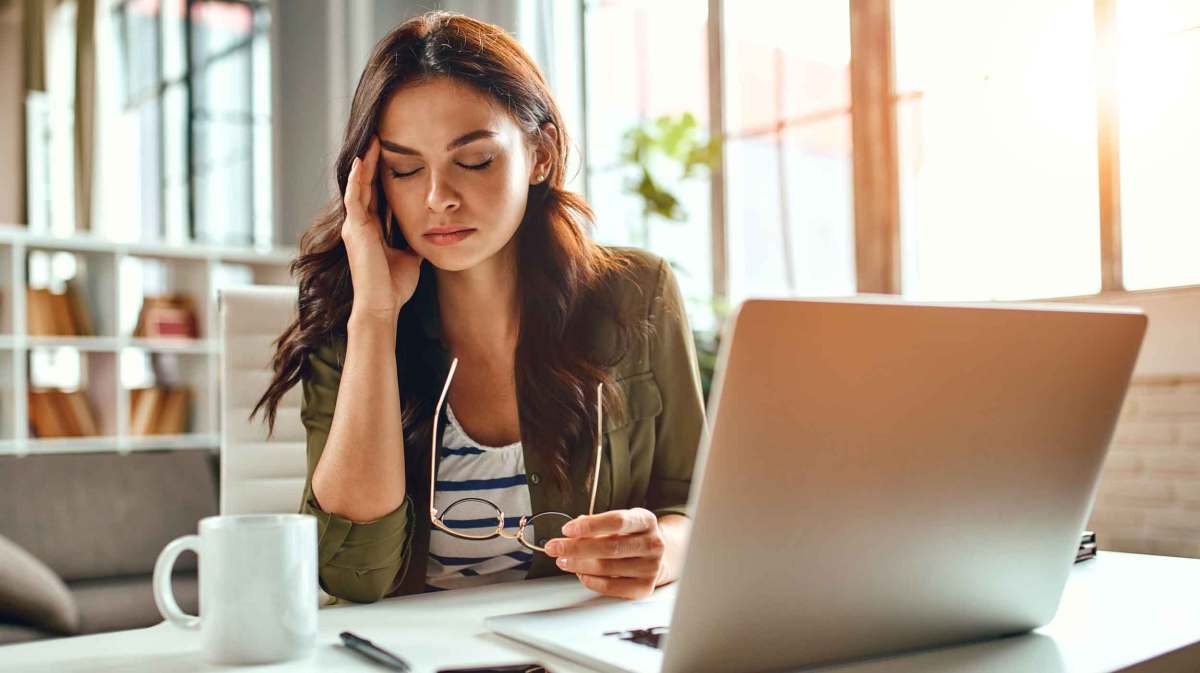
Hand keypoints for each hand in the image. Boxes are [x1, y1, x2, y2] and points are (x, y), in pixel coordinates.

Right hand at [342, 135, 422, 321]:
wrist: (382, 306)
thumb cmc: (394, 287)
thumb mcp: (409, 257)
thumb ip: (413, 241)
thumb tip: (429, 232)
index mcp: (372, 230)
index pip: (376, 195)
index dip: (382, 175)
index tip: (392, 155)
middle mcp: (360, 225)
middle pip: (365, 185)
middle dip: (372, 162)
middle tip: (380, 137)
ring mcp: (355, 226)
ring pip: (357, 186)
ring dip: (364, 163)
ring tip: (373, 141)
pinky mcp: (355, 229)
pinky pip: (354, 197)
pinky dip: (356, 178)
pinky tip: (361, 161)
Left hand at [544, 508, 666, 599]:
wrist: (657, 556)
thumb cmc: (632, 536)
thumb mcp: (620, 522)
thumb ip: (597, 525)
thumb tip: (572, 533)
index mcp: (646, 521)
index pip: (616, 521)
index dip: (590, 526)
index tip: (567, 529)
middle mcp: (653, 544)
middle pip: (609, 546)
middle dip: (576, 548)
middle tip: (555, 548)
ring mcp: (651, 567)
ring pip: (607, 568)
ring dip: (578, 565)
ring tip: (563, 560)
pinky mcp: (645, 587)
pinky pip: (611, 587)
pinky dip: (590, 580)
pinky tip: (580, 573)